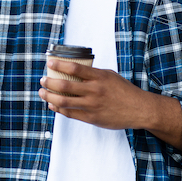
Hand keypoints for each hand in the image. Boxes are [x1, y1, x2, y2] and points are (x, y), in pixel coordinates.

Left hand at [38, 59, 181, 148]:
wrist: (139, 109)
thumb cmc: (124, 91)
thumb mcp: (110, 76)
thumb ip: (93, 74)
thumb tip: (75, 70)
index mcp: (99, 77)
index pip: (75, 68)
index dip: (59, 64)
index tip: (49, 62)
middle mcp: (94, 91)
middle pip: (66, 85)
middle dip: (50, 82)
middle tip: (42, 80)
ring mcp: (92, 105)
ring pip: (64, 102)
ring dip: (50, 97)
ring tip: (42, 92)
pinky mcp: (92, 118)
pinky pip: (70, 114)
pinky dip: (59, 109)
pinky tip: (52, 105)